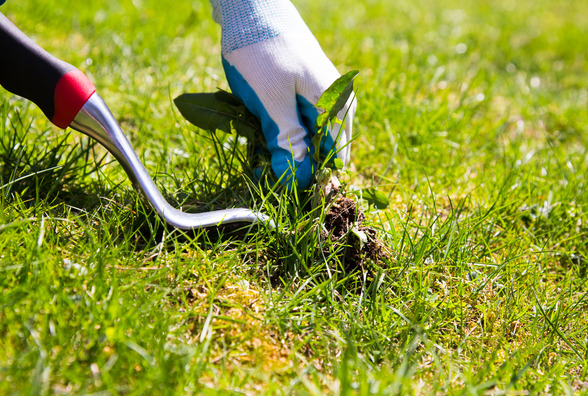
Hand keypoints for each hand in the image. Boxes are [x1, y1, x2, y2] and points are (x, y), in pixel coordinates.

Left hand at [211, 0, 355, 189]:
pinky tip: (260, 130)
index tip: (283, 185)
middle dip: (294, 163)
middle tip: (264, 168)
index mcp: (335, 105)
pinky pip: (298, 121)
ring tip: (259, 149)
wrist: (251, 8)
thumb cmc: (262, 52)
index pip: (332, 157)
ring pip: (308, 137)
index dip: (309, 176)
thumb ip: (288, 140)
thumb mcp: (270, 101)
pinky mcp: (305, 91)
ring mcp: (321, 95)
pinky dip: (279, 131)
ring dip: (283, 147)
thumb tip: (298, 179)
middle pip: (321, 149)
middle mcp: (336, 102)